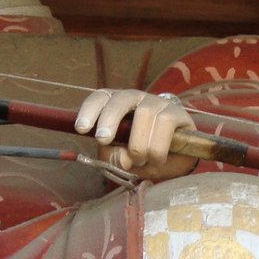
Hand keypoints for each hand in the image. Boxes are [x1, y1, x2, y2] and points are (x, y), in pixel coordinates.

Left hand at [74, 89, 197, 181]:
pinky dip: (157, 149)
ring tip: (140, 161)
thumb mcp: (121, 158)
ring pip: (144, 115)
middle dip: (109, 119)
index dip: (89, 110)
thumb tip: (124, 159)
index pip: (100, 97)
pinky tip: (157, 160)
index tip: (81, 128)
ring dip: (139, 145)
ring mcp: (158, 103)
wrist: (176, 159)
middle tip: (103, 140)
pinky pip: (165, 125)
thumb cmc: (142, 155)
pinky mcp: (177, 113)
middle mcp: (136, 99)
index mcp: (116, 105)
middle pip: (120, 99)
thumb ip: (114, 157)